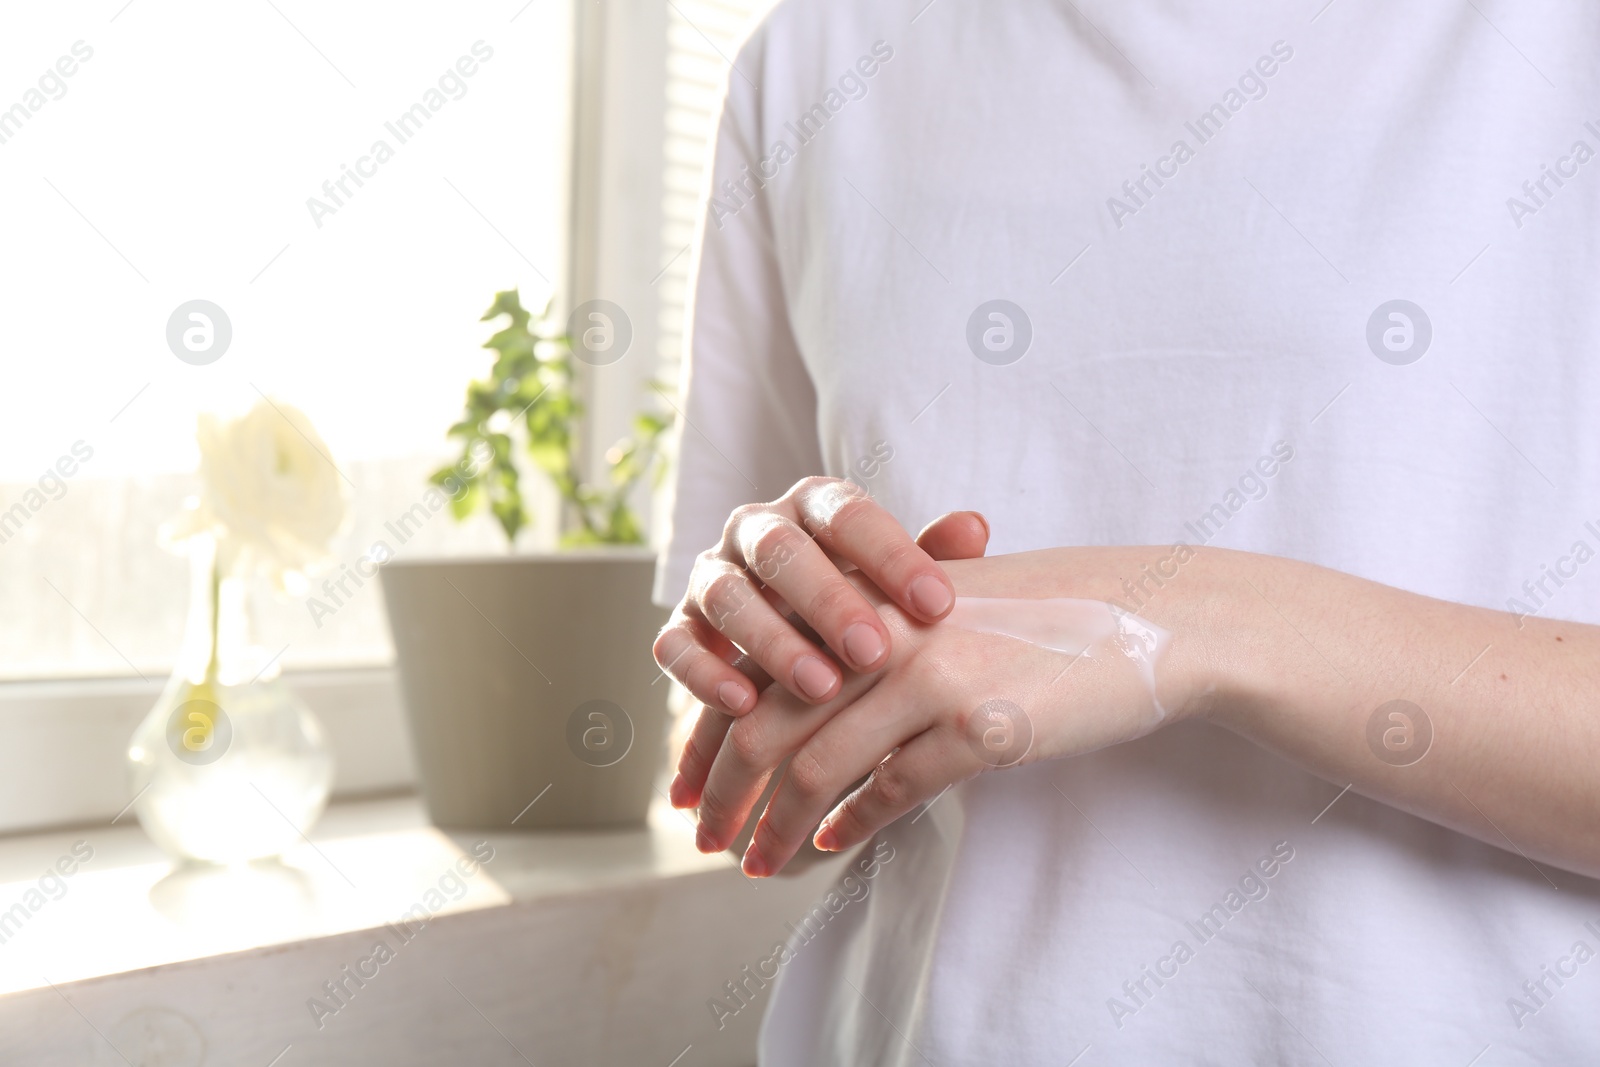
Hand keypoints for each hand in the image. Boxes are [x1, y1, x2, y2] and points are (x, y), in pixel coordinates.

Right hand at [663, 499, 990, 812]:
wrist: (801, 654)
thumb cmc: (867, 611)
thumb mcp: (902, 588)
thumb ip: (934, 559)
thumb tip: (973, 528)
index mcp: (813, 507)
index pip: (848, 515)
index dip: (893, 557)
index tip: (940, 605)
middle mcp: (756, 530)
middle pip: (781, 550)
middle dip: (828, 601)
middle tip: (874, 652)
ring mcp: (711, 576)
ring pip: (726, 595)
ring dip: (770, 642)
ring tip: (821, 688)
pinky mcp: (681, 627)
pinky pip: (676, 644)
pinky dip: (703, 673)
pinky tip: (743, 705)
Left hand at [682, 549, 1217, 876]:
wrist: (1151, 615)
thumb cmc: (1046, 612)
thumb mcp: (945, 603)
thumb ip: (872, 636)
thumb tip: (803, 701)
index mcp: (866, 594)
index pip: (758, 670)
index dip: (712, 736)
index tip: (689, 783)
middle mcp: (884, 631)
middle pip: (767, 722)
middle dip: (726, 789)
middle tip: (706, 835)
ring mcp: (931, 678)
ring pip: (818, 766)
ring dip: (777, 825)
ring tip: (756, 861)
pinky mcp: (979, 727)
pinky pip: (893, 792)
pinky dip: (852, 826)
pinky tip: (832, 845)